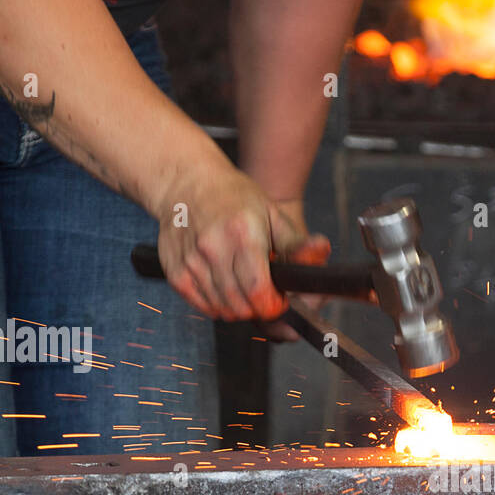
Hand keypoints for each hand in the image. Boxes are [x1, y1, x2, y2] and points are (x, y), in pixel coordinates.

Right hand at [155, 169, 329, 323]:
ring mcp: (191, 261)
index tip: (278, 299)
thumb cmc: (234, 198)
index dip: (273, 305)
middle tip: (262, 292)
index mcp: (243, 234)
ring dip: (237, 307)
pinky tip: (223, 285)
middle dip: (258, 308)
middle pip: (241, 306)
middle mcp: (213, 247)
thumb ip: (295, 243)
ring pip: (222, 310)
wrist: (187, 183)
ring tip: (242, 285)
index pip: (259, 291)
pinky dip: (216, 305)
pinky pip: (202, 306)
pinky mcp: (175, 271)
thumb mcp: (272, 215)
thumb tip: (320, 251)